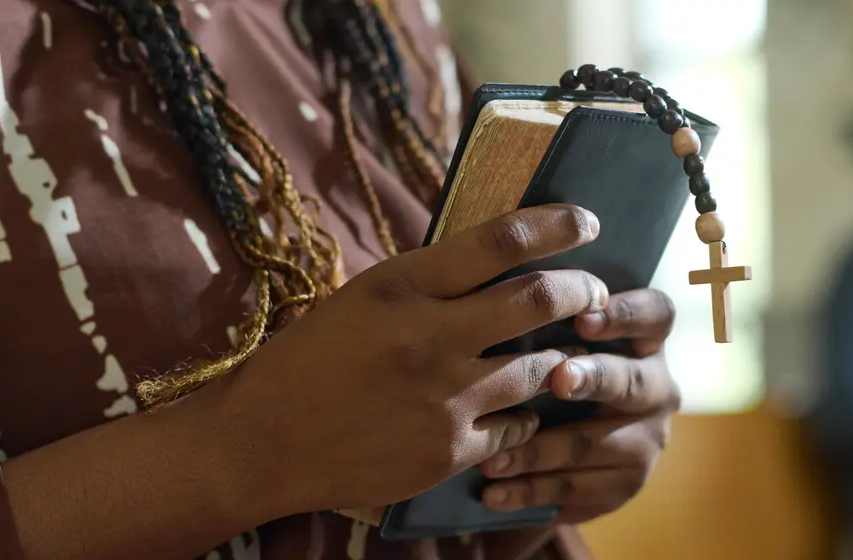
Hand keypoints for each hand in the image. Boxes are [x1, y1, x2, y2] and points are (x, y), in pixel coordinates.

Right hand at [221, 204, 610, 516]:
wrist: (261, 443)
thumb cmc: (311, 360)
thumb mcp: (364, 296)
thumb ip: (431, 280)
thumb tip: (504, 255)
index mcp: (402, 284)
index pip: (502, 239)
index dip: (558, 224)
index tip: (587, 221)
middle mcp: (429, 337)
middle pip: (539, 299)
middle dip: (581, 290)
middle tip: (592, 291)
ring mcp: (443, 399)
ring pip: (540, 368)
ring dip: (559, 357)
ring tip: (559, 352)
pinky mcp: (448, 451)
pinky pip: (520, 426)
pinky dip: (527, 414)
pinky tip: (519, 409)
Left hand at [476, 288, 680, 522]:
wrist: (562, 452)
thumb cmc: (551, 369)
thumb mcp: (558, 340)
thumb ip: (545, 321)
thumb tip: (499, 297)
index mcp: (647, 341)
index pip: (656, 314)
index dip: (626, 314)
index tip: (585, 317)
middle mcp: (658, 389)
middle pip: (632, 381)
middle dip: (594, 379)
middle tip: (557, 379)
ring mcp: (646, 441)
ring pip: (594, 443)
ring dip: (539, 450)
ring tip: (492, 459)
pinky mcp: (624, 485)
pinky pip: (576, 489)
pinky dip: (529, 491)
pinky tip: (493, 494)